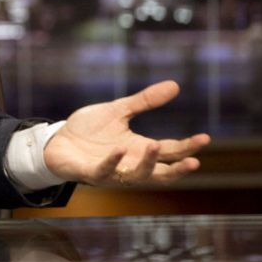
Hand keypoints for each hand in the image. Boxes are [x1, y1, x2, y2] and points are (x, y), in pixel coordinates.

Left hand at [43, 80, 210, 186]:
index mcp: (139, 149)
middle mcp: (129, 163)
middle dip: (178, 169)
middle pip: (161, 173)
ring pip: (136, 177)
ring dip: (147, 164)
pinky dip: (112, 162)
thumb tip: (175, 85)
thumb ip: (145, 101)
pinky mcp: (90, 172)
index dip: (187, 146)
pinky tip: (119, 149)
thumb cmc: (89, 130)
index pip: (169, 151)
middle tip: (194, 161)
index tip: (205, 138)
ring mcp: (111, 171)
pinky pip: (104, 171)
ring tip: (155, 147)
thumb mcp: (119, 110)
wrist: (57, 140)